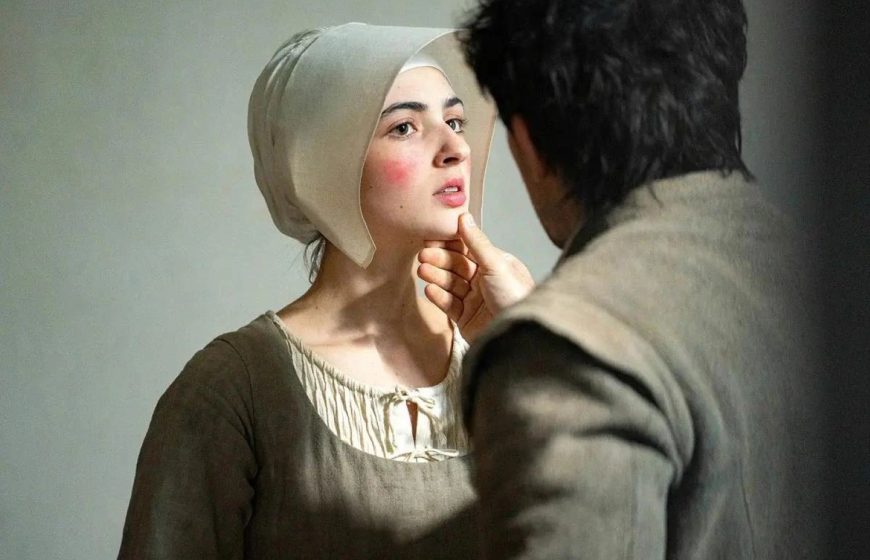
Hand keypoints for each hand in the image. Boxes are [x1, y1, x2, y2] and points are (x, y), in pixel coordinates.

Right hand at [418, 213, 534, 341]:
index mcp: (495, 264)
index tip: (431, 237)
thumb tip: (464, 217)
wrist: (519, 336)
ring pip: (450, 284)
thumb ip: (477, 242)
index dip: (449, 243)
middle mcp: (484, 280)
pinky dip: (439, 296)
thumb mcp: (497, 264)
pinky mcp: (465, 318)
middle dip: (439, 260)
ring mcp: (474, 300)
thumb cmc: (515, 297)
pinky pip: (449, 304)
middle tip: (424, 255)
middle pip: (456, 266)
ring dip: (436, 277)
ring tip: (422, 271)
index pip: (467, 249)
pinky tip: (430, 290)